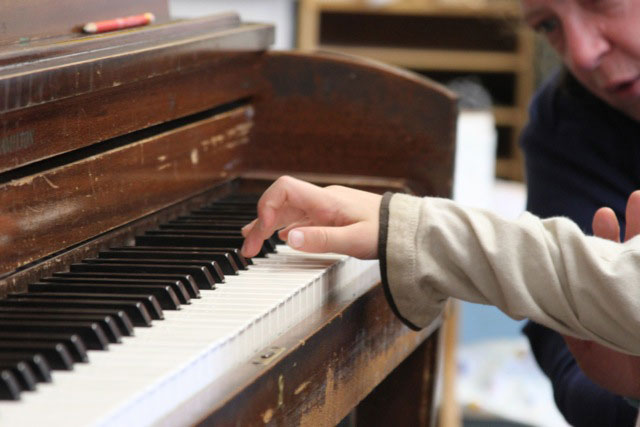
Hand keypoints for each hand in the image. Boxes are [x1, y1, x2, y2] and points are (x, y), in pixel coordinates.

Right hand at [241, 176, 381, 258]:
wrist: (406, 227)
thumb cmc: (386, 232)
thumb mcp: (355, 240)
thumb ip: (321, 239)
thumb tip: (288, 238)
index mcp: (325, 201)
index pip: (284, 189)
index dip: (266, 205)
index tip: (262, 231)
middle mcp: (322, 200)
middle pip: (280, 203)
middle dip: (260, 224)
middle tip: (249, 249)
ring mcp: (326, 207)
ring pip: (288, 211)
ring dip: (268, 226)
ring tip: (252, 242)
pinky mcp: (331, 215)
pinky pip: (300, 217)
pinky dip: (284, 227)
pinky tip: (278, 236)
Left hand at [562, 190, 639, 397]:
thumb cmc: (616, 370)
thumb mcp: (587, 350)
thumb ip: (571, 325)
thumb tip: (545, 302)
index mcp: (607, 295)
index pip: (604, 261)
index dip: (602, 239)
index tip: (603, 214)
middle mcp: (631, 289)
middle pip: (633, 252)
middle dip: (634, 224)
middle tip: (633, 201)